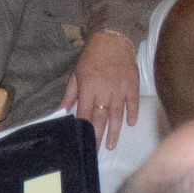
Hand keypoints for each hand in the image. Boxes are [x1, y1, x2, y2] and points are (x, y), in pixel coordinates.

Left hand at [59, 30, 140, 150]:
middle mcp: (104, 92)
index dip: (83, 128)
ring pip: (117, 115)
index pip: (84, 113)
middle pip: (100, 118)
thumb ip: (70, 94)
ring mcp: (119, 90)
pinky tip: (130, 125)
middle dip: (98, 136)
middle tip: (97, 151)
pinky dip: (132, 114)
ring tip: (112, 146)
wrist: (113, 41)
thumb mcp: (76, 74)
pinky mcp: (132, 86)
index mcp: (88, 89)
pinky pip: (133, 103)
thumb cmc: (91, 58)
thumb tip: (60, 111)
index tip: (82, 141)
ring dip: (114, 131)